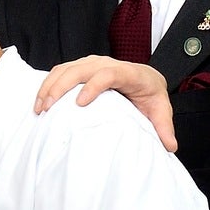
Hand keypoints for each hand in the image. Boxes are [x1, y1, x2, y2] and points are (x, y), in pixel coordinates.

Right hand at [33, 55, 175, 152]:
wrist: (146, 78)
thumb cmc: (151, 94)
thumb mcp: (161, 110)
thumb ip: (164, 127)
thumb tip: (170, 146)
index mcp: (128, 73)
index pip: (108, 74)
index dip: (93, 86)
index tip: (79, 104)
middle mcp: (107, 63)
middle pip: (79, 69)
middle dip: (60, 87)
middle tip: (47, 108)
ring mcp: (92, 63)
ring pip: (66, 68)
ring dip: (49, 86)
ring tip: (39, 107)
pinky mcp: (82, 66)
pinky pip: (61, 70)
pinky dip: (48, 83)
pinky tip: (40, 100)